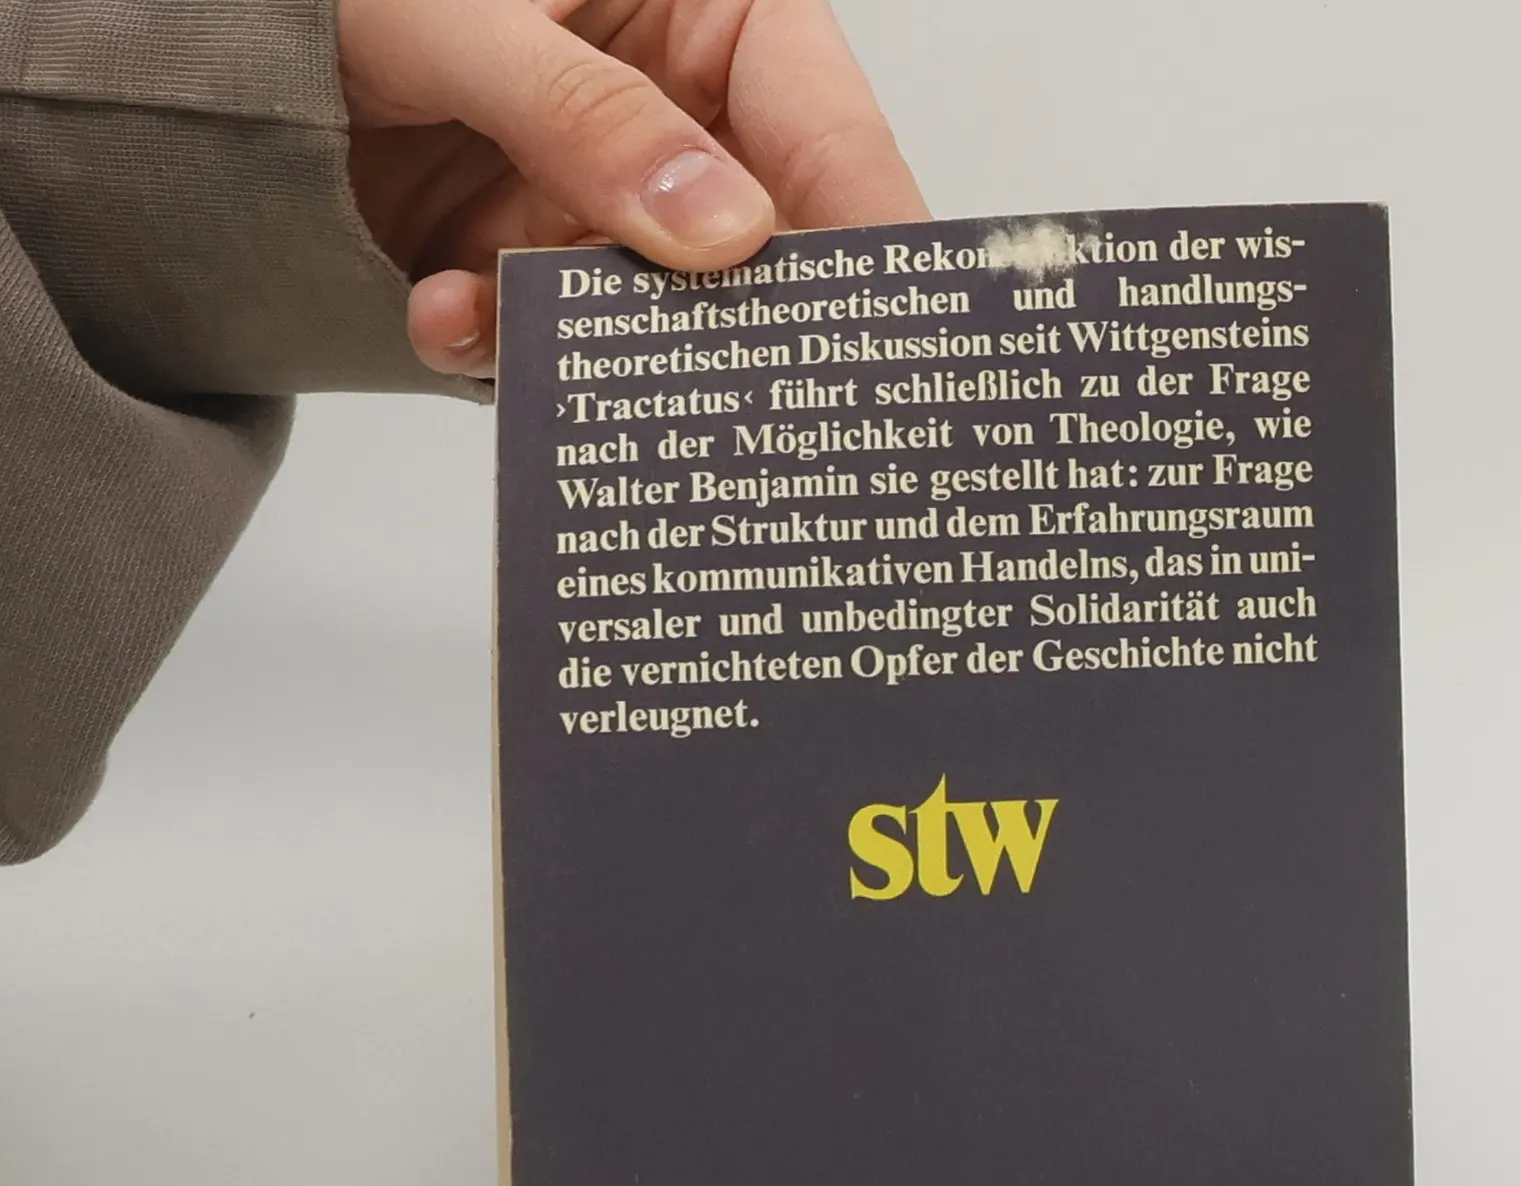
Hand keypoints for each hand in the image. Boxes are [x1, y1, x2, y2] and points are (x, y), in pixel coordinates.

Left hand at [339, 0, 927, 376]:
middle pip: (764, 252)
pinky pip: (558, 344)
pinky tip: (443, 316)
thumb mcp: (466, 17)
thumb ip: (588, 118)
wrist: (215, 45)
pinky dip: (499, 351)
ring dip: (588, 345)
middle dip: (725, 325)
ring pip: (659, 319)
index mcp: (711, 14)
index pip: (831, 134)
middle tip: (728, 400)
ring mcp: (613, 205)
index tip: (893, 342)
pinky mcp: (542, 269)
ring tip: (513, 329)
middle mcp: (683, 120)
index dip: (871, 238)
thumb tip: (723, 230)